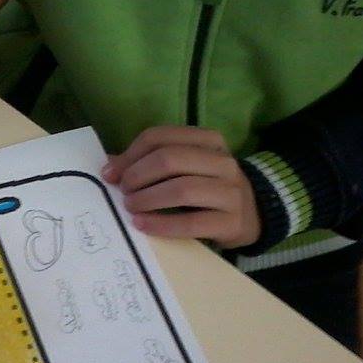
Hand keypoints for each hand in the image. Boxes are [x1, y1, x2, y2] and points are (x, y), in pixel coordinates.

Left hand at [101, 126, 260, 248]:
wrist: (253, 215)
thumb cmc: (207, 189)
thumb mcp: (184, 169)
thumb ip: (150, 162)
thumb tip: (109, 166)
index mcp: (208, 140)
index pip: (160, 137)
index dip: (130, 155)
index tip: (110, 174)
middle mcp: (223, 161)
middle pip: (169, 159)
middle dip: (137, 176)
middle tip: (123, 192)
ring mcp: (230, 191)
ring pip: (181, 189)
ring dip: (148, 199)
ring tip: (131, 208)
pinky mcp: (232, 222)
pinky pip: (190, 223)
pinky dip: (161, 224)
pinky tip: (143, 225)